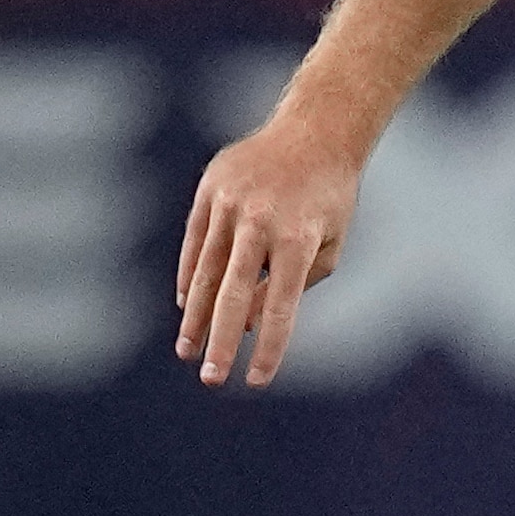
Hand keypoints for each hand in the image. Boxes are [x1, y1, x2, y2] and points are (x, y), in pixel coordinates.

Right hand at [173, 108, 361, 389]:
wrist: (315, 133)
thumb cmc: (328, 201)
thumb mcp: (326, 247)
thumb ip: (288, 287)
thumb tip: (243, 324)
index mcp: (297, 239)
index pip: (279, 307)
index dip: (268, 348)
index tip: (256, 382)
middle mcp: (260, 221)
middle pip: (232, 294)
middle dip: (220, 341)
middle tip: (210, 379)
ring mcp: (229, 202)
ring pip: (204, 271)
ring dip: (194, 316)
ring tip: (188, 351)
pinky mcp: (209, 189)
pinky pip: (194, 243)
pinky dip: (189, 278)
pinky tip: (186, 308)